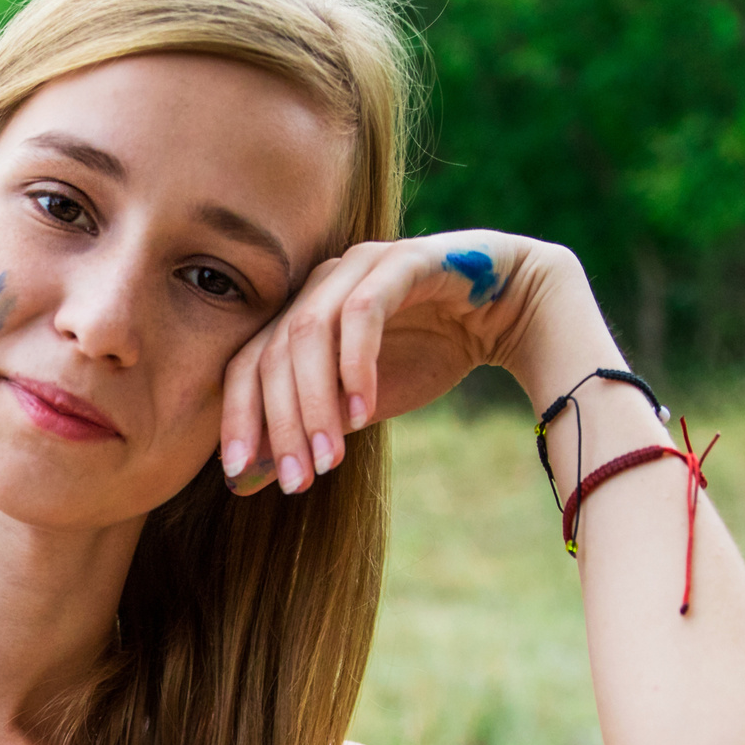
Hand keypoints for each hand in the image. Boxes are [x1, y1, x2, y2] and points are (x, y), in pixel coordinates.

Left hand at [218, 230, 581, 493]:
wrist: (506, 312)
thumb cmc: (427, 353)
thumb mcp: (358, 408)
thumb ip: (309, 433)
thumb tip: (247, 483)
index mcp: (298, 314)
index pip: (246, 365)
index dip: (238, 419)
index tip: (237, 474)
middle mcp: (318, 284)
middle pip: (271, 354)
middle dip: (280, 425)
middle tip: (296, 481)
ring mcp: (358, 267)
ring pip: (309, 333)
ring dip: (315, 404)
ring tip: (330, 459)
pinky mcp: (401, 262)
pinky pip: (363, 313)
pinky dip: (356, 366)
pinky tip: (365, 413)